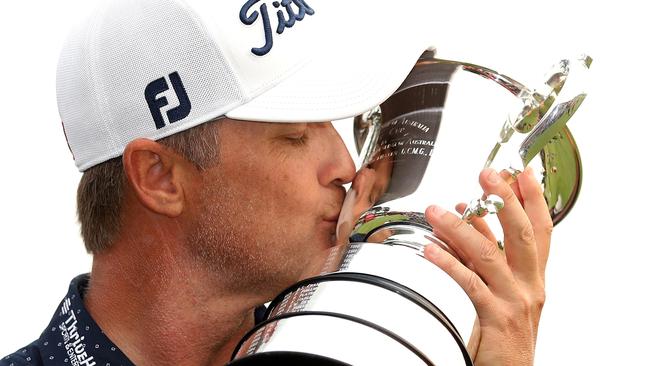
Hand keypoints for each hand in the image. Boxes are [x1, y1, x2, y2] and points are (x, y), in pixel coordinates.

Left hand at [423, 167, 551, 365]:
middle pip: (521, 234)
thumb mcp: (501, 287)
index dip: (534, 199)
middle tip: (487, 175)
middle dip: (504, 201)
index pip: (541, 229)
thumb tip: (468, 217)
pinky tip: (431, 249)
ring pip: (489, 256)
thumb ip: (487, 254)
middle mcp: (529, 285)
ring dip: (461, 228)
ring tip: (437, 210)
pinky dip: (449, 263)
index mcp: (533, 276)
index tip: (522, 171)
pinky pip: (470, 284)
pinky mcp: (496, 318)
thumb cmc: (504, 331)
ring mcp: (515, 301)